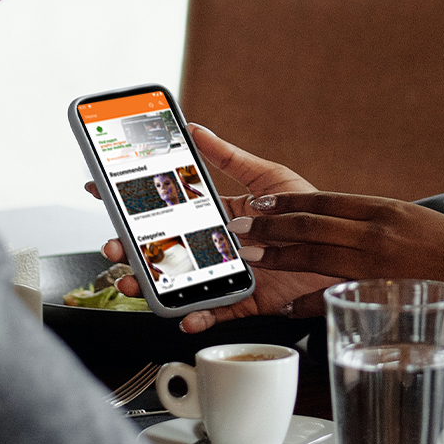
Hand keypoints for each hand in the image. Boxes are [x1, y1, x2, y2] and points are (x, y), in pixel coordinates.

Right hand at [87, 126, 338, 332]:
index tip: (100, 189)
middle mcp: (218, 247)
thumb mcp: (268, 177)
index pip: (168, 207)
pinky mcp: (247, 299)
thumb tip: (196, 127)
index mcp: (219, 216)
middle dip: (131, 249)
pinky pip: (217, 311)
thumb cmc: (310, 212)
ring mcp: (229, 274)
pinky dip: (198, 316)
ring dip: (152, 284)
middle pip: (164, 249)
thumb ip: (229, 156)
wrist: (343, 248)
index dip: (132, 201)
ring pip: (180, 282)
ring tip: (134, 280)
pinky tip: (184, 315)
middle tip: (111, 244)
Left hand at [241, 194, 443, 300]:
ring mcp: (375, 262)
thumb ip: (378, 225)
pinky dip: (306, 301)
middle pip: (310, 224)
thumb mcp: (413, 223)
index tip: (258, 202)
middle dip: (269, 227)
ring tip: (249, 257)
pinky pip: (334, 294)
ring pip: (314, 253)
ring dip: (277, 255)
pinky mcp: (380, 291)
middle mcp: (374, 230)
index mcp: (382, 209)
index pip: (323, 201)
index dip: (286, 203)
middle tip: (237, 228)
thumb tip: (345, 230)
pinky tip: (286, 306)